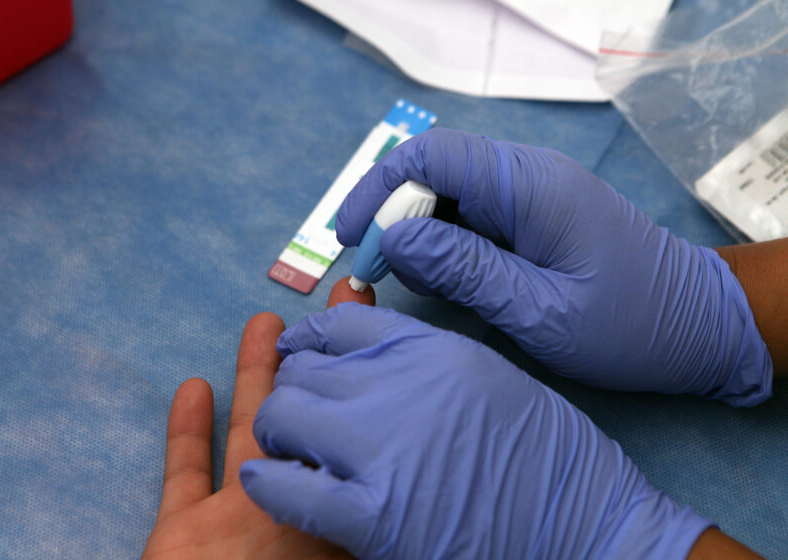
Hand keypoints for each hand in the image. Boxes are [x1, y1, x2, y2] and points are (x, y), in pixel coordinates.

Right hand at [143, 278, 372, 558]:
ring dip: (254, 376)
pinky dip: (185, 435)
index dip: (372, 391)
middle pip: (313, 423)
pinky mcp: (181, 539)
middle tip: (336, 309)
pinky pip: (184, 476)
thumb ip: (379, 520)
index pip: (364, 446)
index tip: (382, 344)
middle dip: (320, 368)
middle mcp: (299, 513)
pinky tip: (192, 388)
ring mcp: (238, 525)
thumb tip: (439, 478)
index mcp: (351, 515)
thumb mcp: (378, 544)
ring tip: (265, 324)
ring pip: (249, 432)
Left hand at [239, 304, 712, 557]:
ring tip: (290, 449)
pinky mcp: (374, 517)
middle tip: (299, 413)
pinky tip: (273, 482)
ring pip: (284, 416)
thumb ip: (421, 359)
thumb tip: (357, 351)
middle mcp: (401, 386)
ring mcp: (384, 449)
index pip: (340, 324)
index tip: (299, 354)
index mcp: (432, 349)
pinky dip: (271, 483)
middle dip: (293, 389)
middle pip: (303, 368)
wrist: (589, 526)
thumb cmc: (547, 455)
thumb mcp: (487, 376)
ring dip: (278, 432)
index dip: (309, 339)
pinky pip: (288, 487)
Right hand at [335, 128, 771, 405]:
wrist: (697, 325)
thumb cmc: (628, 324)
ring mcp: (528, 196)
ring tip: (400, 280)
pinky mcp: (530, 219)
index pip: (434, 155)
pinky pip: (470, 218)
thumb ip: (465, 271)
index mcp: (530, 186)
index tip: (352, 238)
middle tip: (370, 269)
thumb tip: (393, 239)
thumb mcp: (541, 310)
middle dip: (391, 215)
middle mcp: (526, 177)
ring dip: (413, 233)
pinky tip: (437, 281)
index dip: (380, 190)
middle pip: (433, 170)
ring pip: (447, 194)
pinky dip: (441, 246)